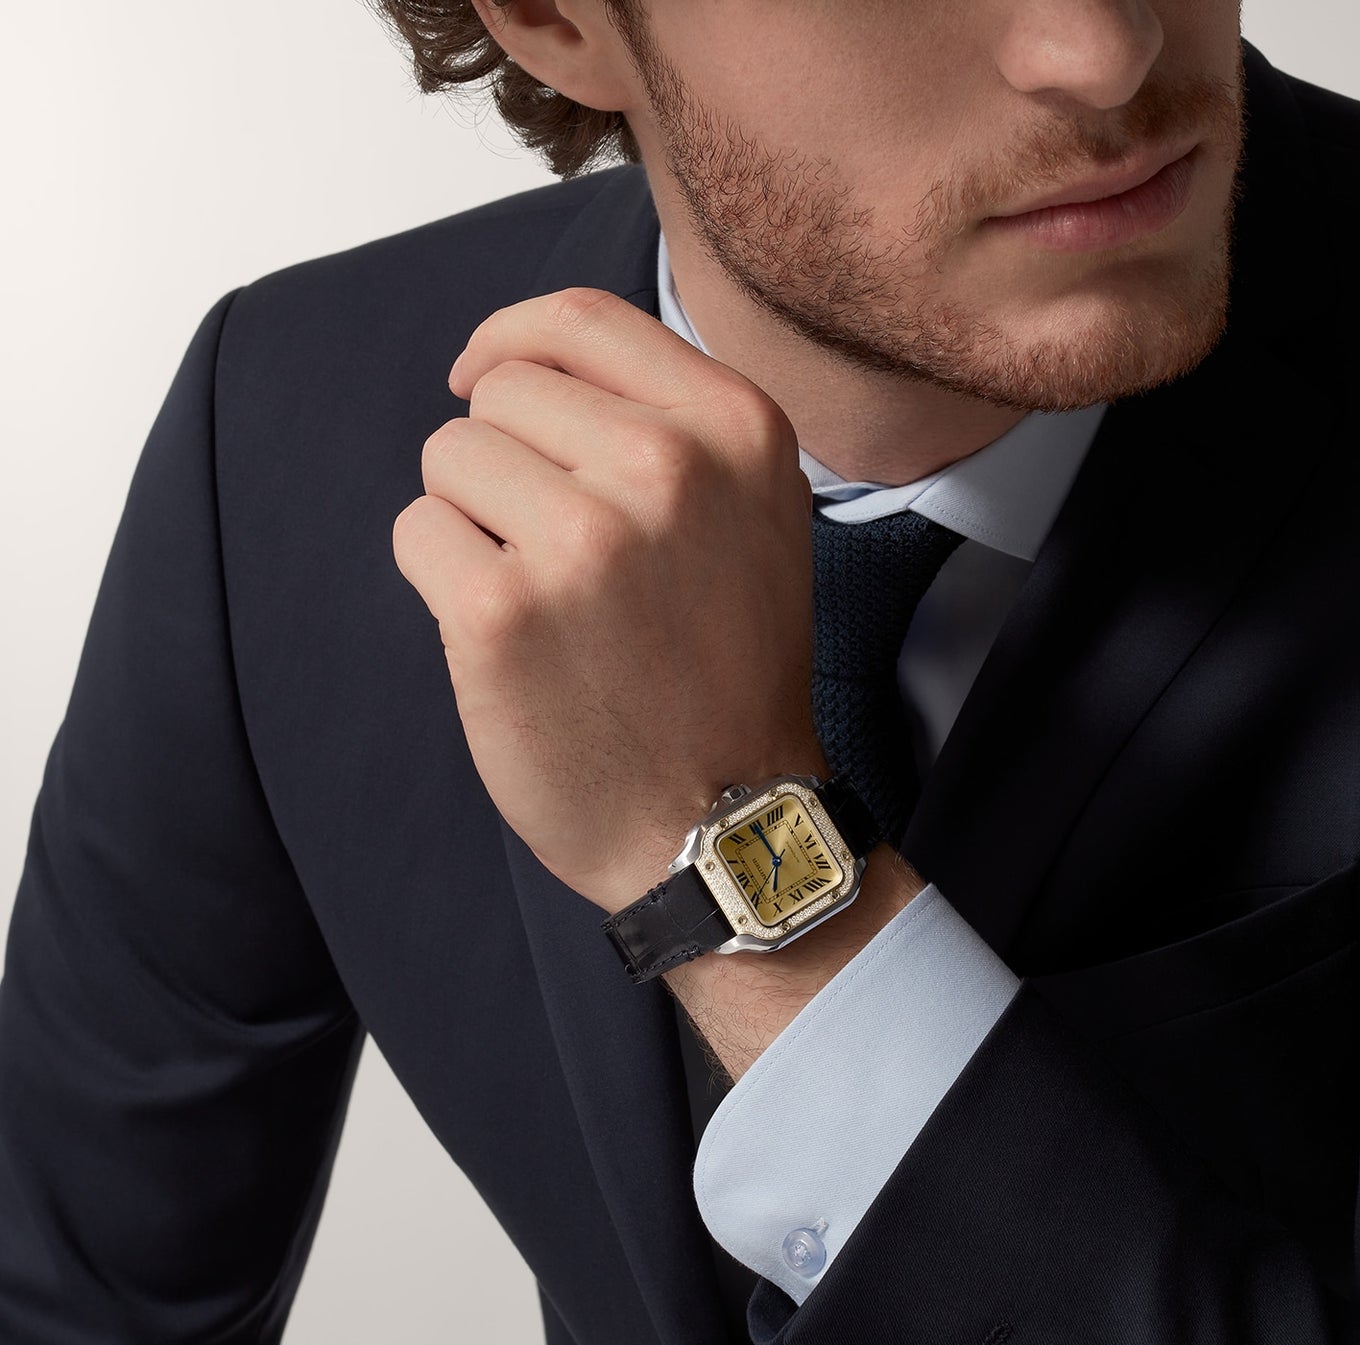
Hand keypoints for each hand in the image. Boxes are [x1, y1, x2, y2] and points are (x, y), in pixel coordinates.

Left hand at [393, 288, 828, 913]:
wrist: (726, 820)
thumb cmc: (728, 673)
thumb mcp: (753, 517)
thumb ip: (671, 421)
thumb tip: (519, 360)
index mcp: (737, 430)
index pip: (579, 320)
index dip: (510, 340)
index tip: (482, 381)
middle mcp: (668, 468)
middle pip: (503, 390)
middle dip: (503, 459)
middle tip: (558, 553)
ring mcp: (584, 538)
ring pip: (450, 456)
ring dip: (471, 521)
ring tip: (543, 599)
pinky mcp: (501, 612)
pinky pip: (417, 532)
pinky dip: (441, 581)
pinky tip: (506, 639)